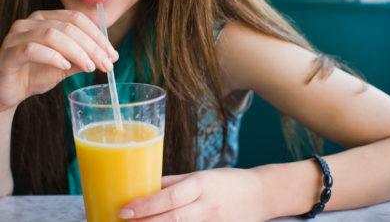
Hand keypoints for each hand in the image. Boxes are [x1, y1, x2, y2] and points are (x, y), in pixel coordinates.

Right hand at [0, 10, 118, 110]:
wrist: (10, 90)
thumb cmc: (37, 73)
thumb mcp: (67, 66)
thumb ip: (84, 58)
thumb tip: (108, 57)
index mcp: (48, 19)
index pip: (78, 19)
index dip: (98, 36)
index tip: (113, 55)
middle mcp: (32, 22)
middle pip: (69, 27)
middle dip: (92, 47)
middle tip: (106, 65)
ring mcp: (18, 35)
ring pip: (53, 35)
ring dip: (77, 52)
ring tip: (90, 68)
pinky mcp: (9, 52)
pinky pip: (32, 49)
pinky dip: (53, 57)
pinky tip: (66, 67)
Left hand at [119, 168, 270, 221]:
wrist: (261, 194)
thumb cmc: (229, 181)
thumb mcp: (202, 175)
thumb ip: (175, 182)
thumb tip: (149, 187)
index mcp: (201, 185)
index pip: (169, 197)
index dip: (145, 205)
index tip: (125, 210)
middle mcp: (207, 206)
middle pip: (171, 219)